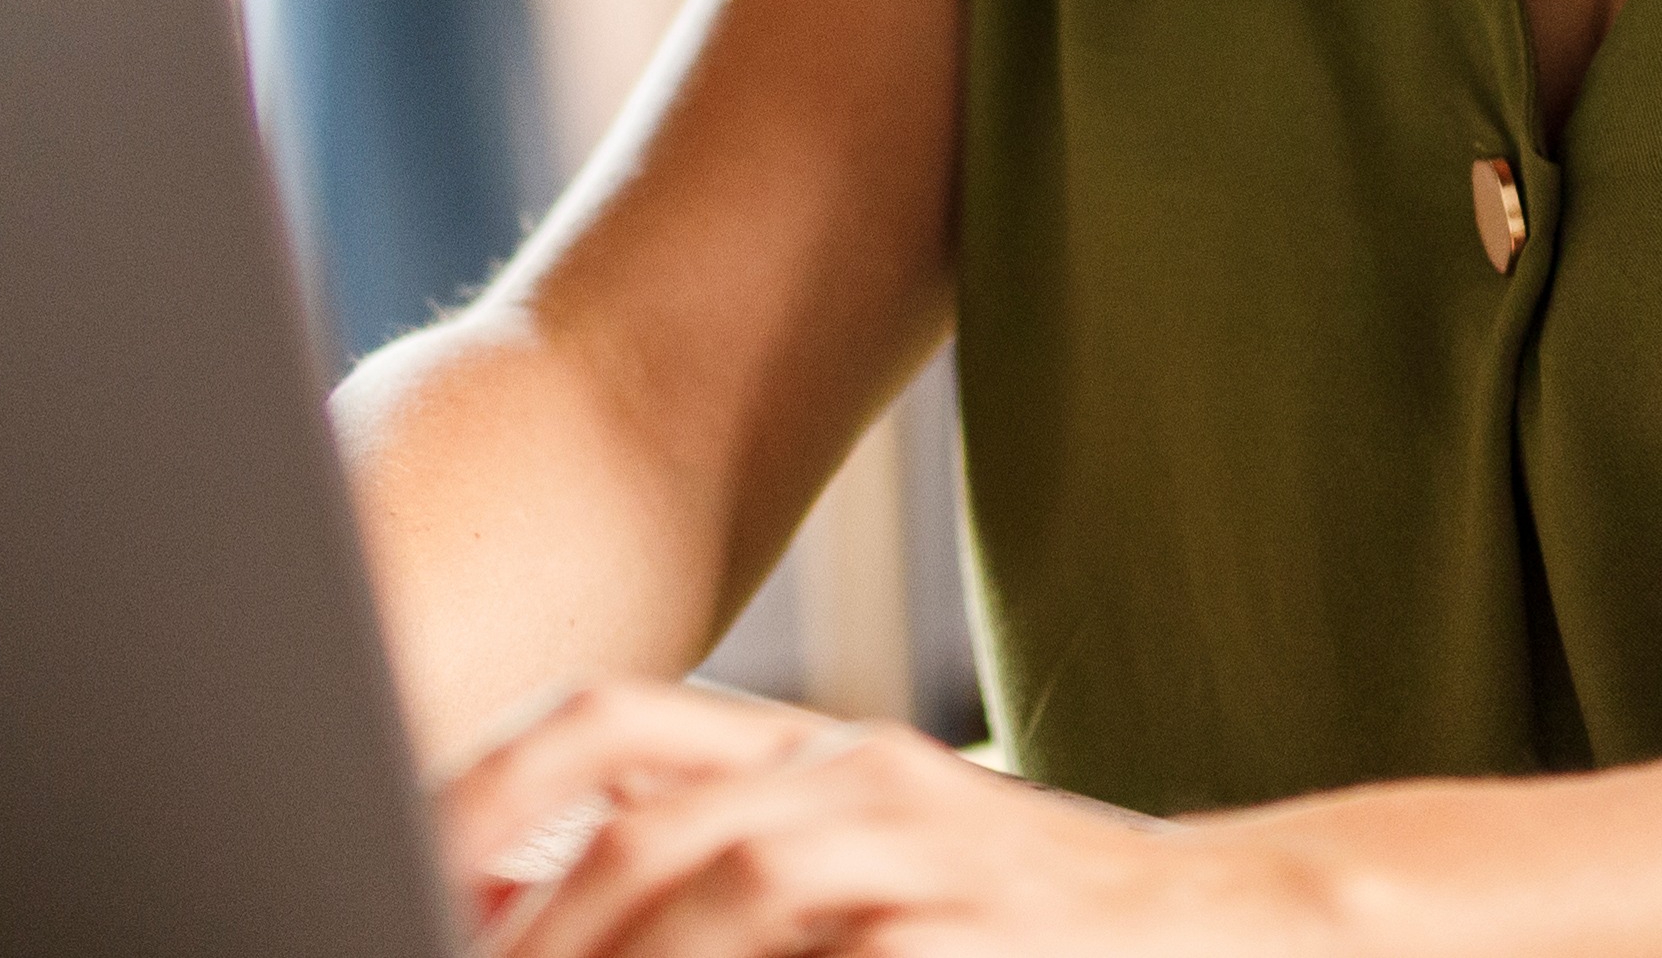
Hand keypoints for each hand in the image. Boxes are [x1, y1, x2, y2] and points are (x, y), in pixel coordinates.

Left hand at [430, 680, 1356, 957]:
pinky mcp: (992, 932)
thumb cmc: (1032, 922)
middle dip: (535, 920)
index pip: (606, 727)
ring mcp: (932, 853)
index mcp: (812, 751)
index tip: (412, 869)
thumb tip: (517, 907)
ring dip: (629, 954)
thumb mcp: (867, 872)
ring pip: (733, 887)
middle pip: (645, 823)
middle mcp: (858, 778)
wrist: (1249, 920)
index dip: (488, 792)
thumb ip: (717, 877)